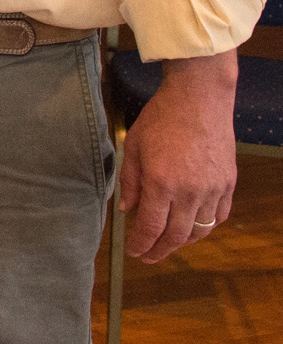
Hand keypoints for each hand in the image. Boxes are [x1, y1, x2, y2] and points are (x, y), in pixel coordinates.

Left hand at [119, 49, 237, 262]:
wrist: (199, 100)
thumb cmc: (161, 118)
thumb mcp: (134, 146)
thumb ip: (130, 181)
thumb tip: (126, 210)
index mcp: (162, 182)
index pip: (150, 227)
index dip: (141, 244)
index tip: (134, 252)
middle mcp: (190, 191)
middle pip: (176, 236)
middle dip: (160, 250)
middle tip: (148, 256)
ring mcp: (213, 189)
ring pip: (201, 230)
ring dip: (183, 242)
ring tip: (168, 243)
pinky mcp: (228, 184)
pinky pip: (220, 215)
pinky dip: (206, 226)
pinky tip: (193, 225)